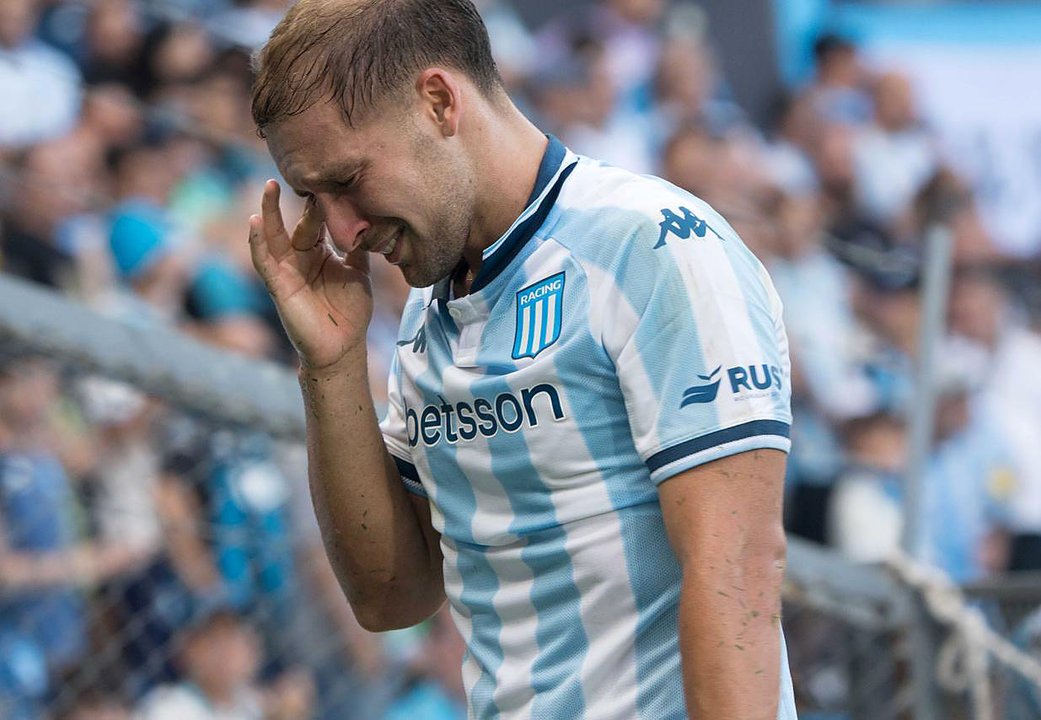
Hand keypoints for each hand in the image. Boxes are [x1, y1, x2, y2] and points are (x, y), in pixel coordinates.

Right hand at [249, 180, 372, 369]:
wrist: (343, 346)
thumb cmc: (350, 310)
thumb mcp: (358, 271)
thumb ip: (357, 246)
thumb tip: (368, 217)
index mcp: (319, 252)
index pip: (317, 221)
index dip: (321, 202)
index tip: (329, 178)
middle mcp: (300, 257)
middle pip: (297, 224)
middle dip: (299, 201)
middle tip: (300, 175)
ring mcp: (287, 270)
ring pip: (273, 237)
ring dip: (268, 212)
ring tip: (268, 188)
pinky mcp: (277, 285)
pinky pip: (263, 261)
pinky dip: (257, 242)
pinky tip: (254, 222)